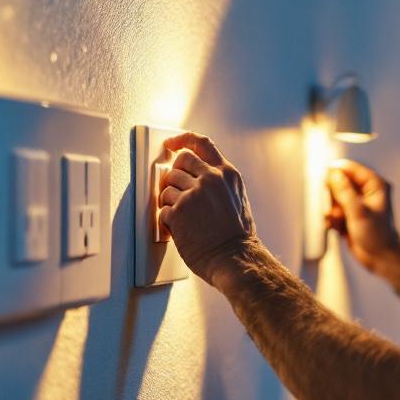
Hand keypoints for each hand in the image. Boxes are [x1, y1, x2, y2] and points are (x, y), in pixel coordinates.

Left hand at [158, 132, 256, 284]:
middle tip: (176, 190)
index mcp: (226, 174)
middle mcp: (210, 179)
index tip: (172, 143)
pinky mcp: (178, 212)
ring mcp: (193, 195)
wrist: (234, 259)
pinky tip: (179, 228)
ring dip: (170, 201)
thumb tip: (196, 176)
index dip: (182, 140)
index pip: (201, 143)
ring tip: (182, 216)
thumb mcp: (236, 198)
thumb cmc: (237, 237)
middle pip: (179, 161)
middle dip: (174, 175)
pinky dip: (167, 219)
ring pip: (167, 186)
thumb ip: (218, 182)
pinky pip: (162, 209)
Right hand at [326, 159, 399, 274]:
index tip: (325, 183)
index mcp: (375, 185)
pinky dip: (333, 218)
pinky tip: (337, 227)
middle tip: (335, 209)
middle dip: (334, 197)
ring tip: (338, 221)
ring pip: (335, 197)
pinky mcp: (350, 213)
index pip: (350, 168)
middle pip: (340, 182)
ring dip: (333, 209)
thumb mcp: (359, 212)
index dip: (336, 174)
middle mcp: (367, 191)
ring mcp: (358, 202)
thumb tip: (333, 174)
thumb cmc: (378, 236)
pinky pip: (335, 209)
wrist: (381, 258)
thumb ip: (345, 192)